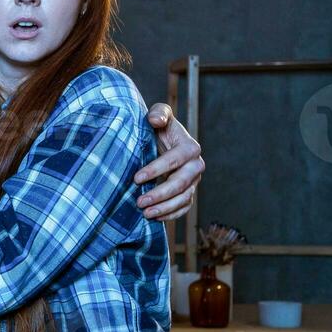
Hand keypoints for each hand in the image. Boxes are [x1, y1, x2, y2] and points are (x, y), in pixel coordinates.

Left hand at [136, 103, 203, 220]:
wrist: (161, 140)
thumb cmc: (157, 127)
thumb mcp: (158, 115)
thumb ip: (159, 114)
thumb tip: (156, 120)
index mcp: (189, 147)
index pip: (176, 160)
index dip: (157, 169)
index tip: (136, 178)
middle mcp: (195, 165)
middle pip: (181, 183)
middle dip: (161, 194)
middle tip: (139, 201)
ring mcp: (193, 181)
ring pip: (184, 198)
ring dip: (165, 208)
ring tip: (145, 213)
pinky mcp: (188, 192)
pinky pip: (184, 207)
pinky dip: (171, 214)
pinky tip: (154, 218)